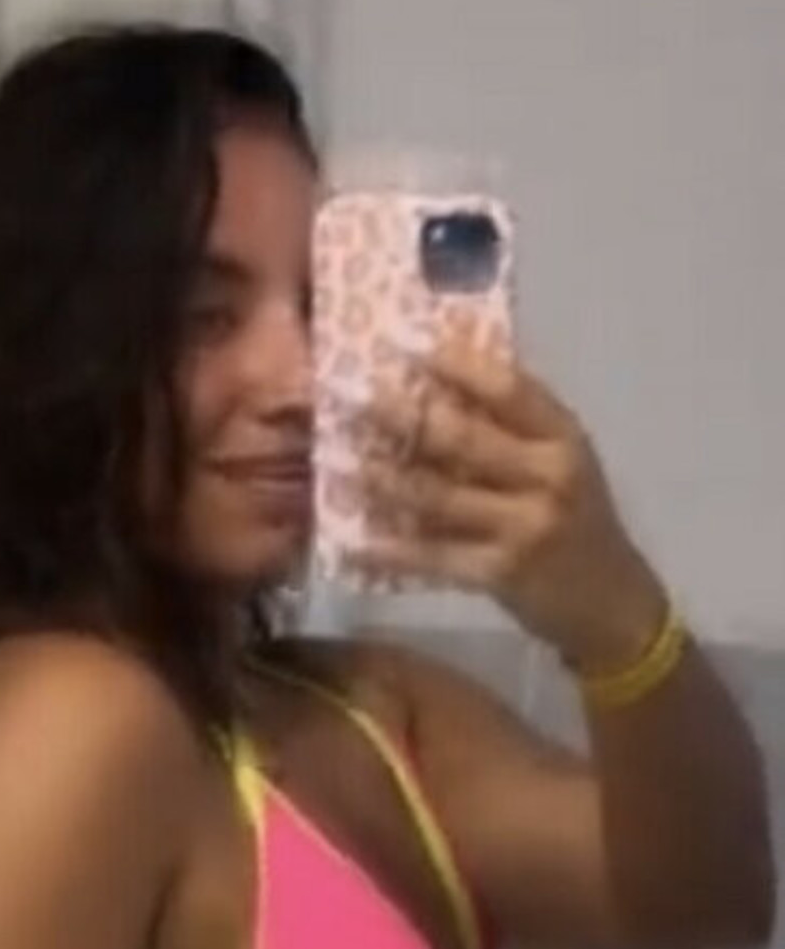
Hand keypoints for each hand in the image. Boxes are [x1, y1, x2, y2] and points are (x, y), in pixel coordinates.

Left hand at [351, 341, 666, 671]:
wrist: (613, 605)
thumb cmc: (579, 522)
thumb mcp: (564, 464)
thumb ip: (517, 427)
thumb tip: (442, 379)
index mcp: (564, 438)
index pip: (507, 387)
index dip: (453, 362)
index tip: (402, 342)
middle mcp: (547, 476)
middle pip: (461, 436)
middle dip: (398, 413)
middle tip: (346, 394)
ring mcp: (524, 527)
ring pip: (437, 495)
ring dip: (381, 478)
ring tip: (335, 459)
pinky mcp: (502, 574)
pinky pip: (433, 556)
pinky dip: (391, 548)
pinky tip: (354, 540)